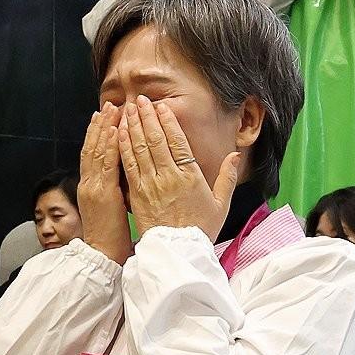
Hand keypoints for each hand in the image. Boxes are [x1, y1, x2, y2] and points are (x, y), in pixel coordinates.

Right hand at [78, 103, 132, 264]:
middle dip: (100, 125)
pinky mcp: (103, 194)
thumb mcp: (109, 209)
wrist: (103, 258)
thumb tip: (122, 176)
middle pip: (93, 147)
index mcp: (91, 188)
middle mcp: (89, 184)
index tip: (105, 117)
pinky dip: (110, 146)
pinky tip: (115, 131)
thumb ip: (111, 190)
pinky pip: (106, 165)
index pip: (94, 155)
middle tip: (109, 105)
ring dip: (104, 128)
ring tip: (111, 110)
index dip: (98, 134)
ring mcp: (94, 188)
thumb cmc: (111, 238)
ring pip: (97, 151)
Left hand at [117, 95, 240, 241]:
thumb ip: (227, 177)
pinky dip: (124, 146)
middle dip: (147, 117)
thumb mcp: (221, 204)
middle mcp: (169, 177)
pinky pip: (129, 165)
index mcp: (191, 177)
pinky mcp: (137, 194)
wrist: (177, 254)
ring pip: (140, 149)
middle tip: (140, 100)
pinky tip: (120, 133)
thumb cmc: (200, 229)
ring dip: (133, 126)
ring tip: (129, 110)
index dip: (168, 122)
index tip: (161, 107)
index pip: (177, 142)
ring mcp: (151, 185)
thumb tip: (235, 155)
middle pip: (156, 140)